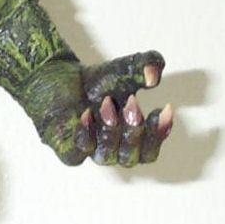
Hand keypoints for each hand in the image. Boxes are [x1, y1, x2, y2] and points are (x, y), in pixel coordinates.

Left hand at [28, 51, 172, 166]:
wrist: (59, 81)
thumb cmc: (98, 84)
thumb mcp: (127, 70)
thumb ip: (146, 66)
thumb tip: (153, 74)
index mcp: (131, 141)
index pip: (150, 152)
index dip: (159, 134)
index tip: (165, 107)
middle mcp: (112, 151)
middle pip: (131, 157)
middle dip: (134, 131)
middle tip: (132, 103)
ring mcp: (90, 152)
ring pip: (106, 156)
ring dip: (110, 131)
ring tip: (106, 103)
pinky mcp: (67, 150)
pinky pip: (78, 151)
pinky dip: (85, 133)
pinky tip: (86, 113)